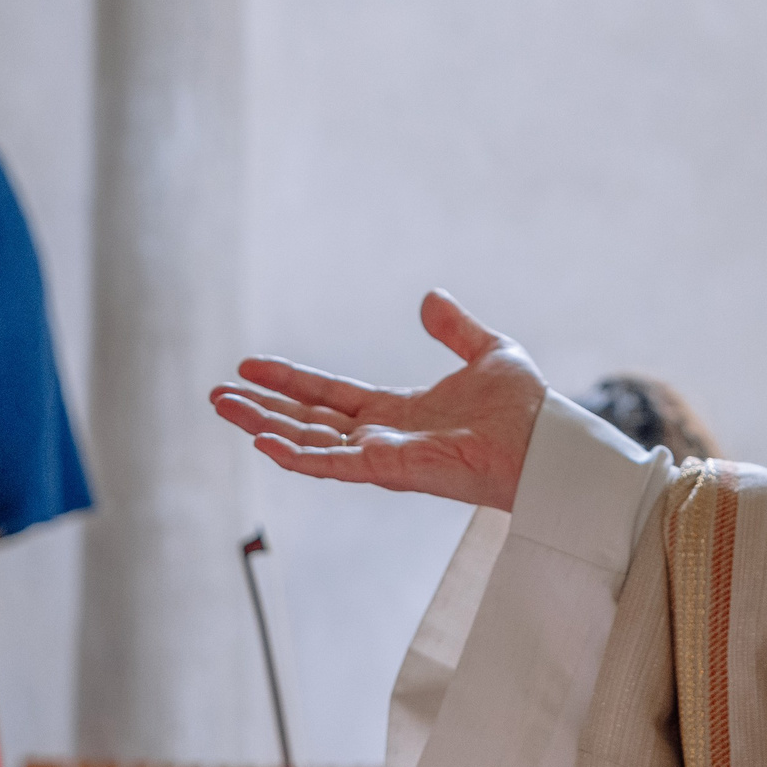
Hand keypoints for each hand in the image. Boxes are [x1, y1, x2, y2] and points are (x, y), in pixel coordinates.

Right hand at [211, 291, 547, 510]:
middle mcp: (383, 436)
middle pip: (307, 421)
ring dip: (264, 425)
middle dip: (261, 408)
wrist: (550, 439)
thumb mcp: (488, 351)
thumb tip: (430, 297)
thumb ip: (455, 328)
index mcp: (399, 411)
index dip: (291, 379)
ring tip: (222, 407)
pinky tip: (263, 440)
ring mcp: (383, 455)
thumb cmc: (527, 409)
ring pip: (309, 442)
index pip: (330, 395)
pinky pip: (334, 464)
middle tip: (216, 394)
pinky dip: (297, 455)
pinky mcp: (391, 469)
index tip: (251, 366)